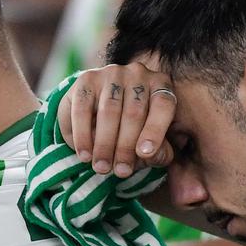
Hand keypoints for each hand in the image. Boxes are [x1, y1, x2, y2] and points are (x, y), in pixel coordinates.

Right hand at [57, 62, 178, 177]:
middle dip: (126, 147)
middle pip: (134, 112)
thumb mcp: (151, 141)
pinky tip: (84, 155)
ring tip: (102, 168)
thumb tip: (150, 154)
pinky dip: (82, 135)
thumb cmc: (134, 130)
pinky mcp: (86, 79)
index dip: (155, 130)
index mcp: (161, 85)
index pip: (163, 105)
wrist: (100, 109)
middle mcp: (138, 73)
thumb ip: (158, 151)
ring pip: (109, 111)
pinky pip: (83, 109)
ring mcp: (111, 73)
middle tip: (120, 172)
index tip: (145, 155)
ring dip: (104, 144)